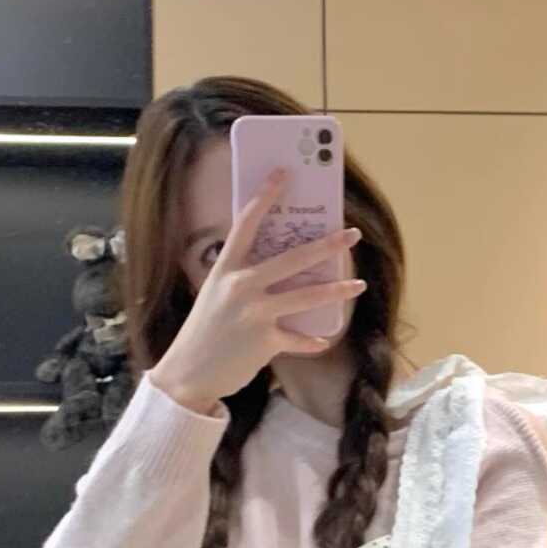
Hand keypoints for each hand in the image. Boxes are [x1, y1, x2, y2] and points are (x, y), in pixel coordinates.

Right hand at [149, 167, 365, 410]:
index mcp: (225, 269)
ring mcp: (254, 314)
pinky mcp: (265, 342)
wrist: (188, 374)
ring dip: (336, 289)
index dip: (265, 196)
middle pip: (292, 258)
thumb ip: (241, 279)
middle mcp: (241, 286)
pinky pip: (298, 339)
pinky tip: (323, 339)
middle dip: (326, 245)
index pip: (246, 224)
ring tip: (358, 285)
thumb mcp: (215, 296)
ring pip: (306, 296)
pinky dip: (311, 341)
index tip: (283, 173)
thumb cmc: (203, 333)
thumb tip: (278, 270)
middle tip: (351, 234)